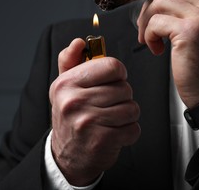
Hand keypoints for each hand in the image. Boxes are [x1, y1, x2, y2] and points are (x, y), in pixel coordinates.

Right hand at [49, 38, 140, 185]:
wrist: (67, 155)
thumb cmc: (71, 116)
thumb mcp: (64, 87)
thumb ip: (71, 60)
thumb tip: (78, 42)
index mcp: (67, 83)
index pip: (112, 66)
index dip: (118, 73)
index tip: (112, 81)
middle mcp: (74, 101)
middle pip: (124, 88)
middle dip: (122, 97)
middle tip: (108, 105)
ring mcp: (88, 122)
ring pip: (132, 108)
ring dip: (127, 115)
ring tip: (111, 119)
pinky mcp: (102, 141)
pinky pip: (133, 129)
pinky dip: (129, 132)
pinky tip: (114, 132)